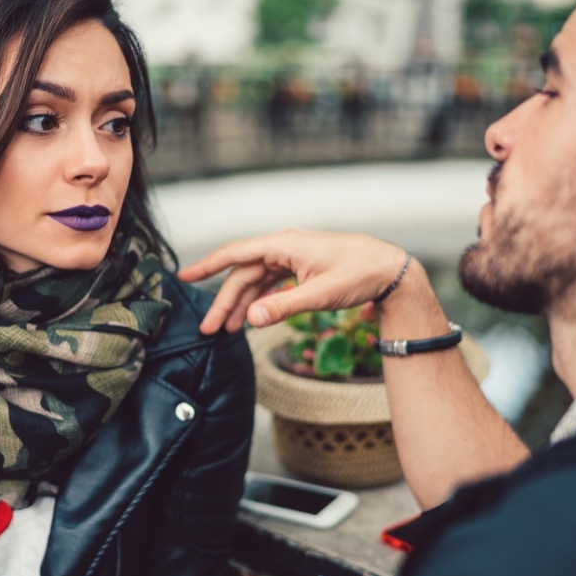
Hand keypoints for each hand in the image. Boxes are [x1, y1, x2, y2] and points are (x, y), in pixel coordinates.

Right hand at [177, 229, 411, 333]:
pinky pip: (272, 284)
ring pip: (256, 281)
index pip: (235, 254)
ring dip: (242, 304)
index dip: (207, 266)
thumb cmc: (360, 274)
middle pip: (243, 274)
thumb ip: (283, 307)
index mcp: (284, 245)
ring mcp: (292, 258)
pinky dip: (260, 301)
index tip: (184, 276)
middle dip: (224, 301)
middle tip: (209, 328)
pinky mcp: (302, 268)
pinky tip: (253, 318)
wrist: (391, 269)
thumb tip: (251, 319)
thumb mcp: (320, 294)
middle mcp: (284, 247)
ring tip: (228, 330)